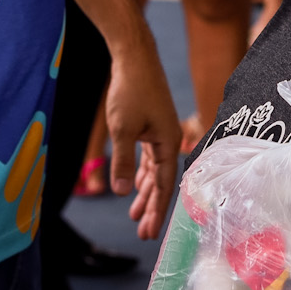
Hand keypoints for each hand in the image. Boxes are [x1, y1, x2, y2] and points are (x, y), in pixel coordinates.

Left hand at [104, 37, 179, 240]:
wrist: (134, 56)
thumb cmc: (130, 90)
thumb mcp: (122, 129)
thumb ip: (122, 161)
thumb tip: (121, 192)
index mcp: (168, 142)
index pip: (164, 185)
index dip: (156, 210)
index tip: (149, 233)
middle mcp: (169, 139)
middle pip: (162, 181)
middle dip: (151, 207)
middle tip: (143, 233)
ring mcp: (161, 132)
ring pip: (155, 170)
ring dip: (145, 192)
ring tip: (135, 215)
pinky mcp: (151, 125)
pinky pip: (150, 157)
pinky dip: (143, 172)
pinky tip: (135, 184)